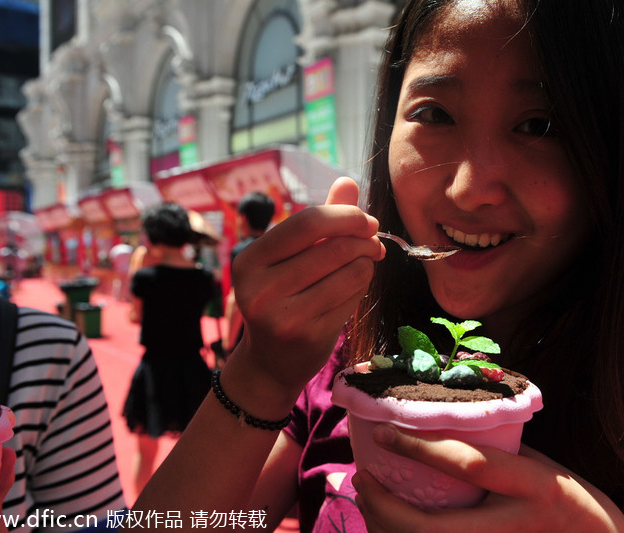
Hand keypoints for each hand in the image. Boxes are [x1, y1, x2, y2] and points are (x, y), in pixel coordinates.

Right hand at [227, 177, 383, 399]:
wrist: (271, 361)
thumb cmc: (283, 298)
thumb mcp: (291, 258)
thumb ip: (319, 221)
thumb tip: (347, 181)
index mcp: (249, 260)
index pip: (306, 223)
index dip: (344, 215)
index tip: (365, 220)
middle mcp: (259, 288)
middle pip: (332, 247)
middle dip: (363, 238)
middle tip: (374, 241)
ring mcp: (283, 316)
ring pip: (349, 271)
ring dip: (367, 262)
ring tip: (367, 261)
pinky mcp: (309, 336)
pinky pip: (353, 297)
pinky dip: (363, 285)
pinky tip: (357, 285)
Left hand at [353, 425, 623, 532]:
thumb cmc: (576, 503)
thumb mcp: (545, 468)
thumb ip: (500, 455)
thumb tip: (449, 428)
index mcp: (531, 486)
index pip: (468, 464)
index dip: (420, 448)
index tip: (384, 433)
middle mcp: (512, 526)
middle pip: (431, 529)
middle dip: (384, 508)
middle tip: (362, 479)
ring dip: (386, 529)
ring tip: (367, 500)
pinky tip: (390, 525)